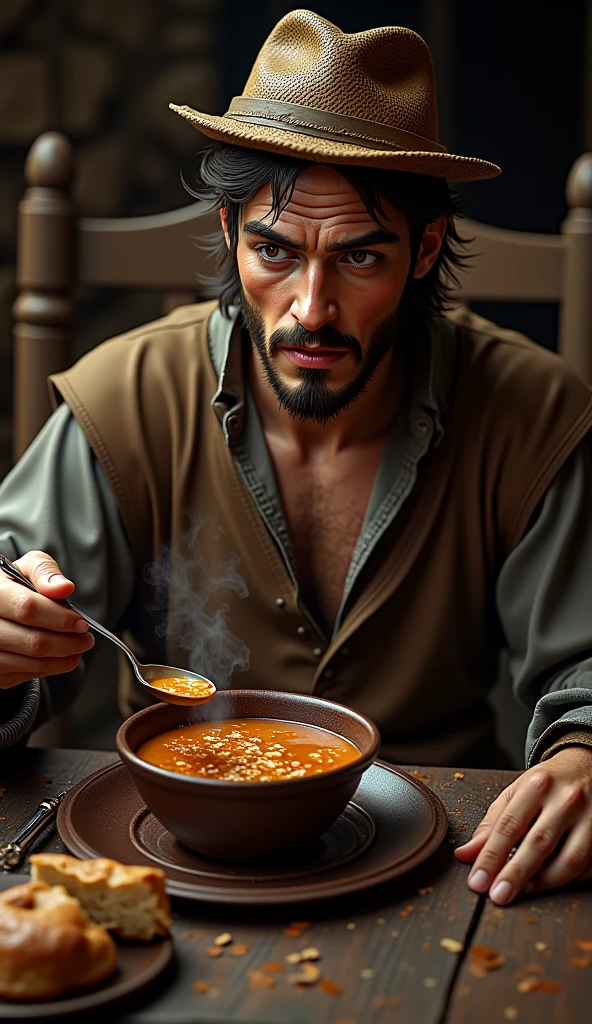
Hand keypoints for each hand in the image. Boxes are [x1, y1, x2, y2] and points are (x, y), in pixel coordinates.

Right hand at [0, 550, 93, 688]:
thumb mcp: (27, 568)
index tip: (81, 622)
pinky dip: (51, 668)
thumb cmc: (13, 585)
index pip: (28, 609)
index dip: (60, 618)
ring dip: (63, 658)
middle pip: (33, 641)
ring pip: (32, 662)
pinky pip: (27, 675)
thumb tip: (64, 588)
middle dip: (68, 642)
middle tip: (86, 639)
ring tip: (79, 648)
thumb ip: (45, 572)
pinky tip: (63, 658)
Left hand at [454, 746, 591, 902]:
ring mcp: (591, 816)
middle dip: (515, 874)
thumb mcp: (516, 793)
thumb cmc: (547, 783)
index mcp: (536, 785)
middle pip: (538, 843)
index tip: (478, 881)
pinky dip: (569, 879)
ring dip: (545, 882)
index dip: (490, 857)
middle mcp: (565, 799)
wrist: (586, 766)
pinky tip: (551, 883)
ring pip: (570, 859)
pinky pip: (589, 865)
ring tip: (525, 890)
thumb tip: (466, 855)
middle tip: (498, 896)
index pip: (509, 826)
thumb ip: (492, 824)